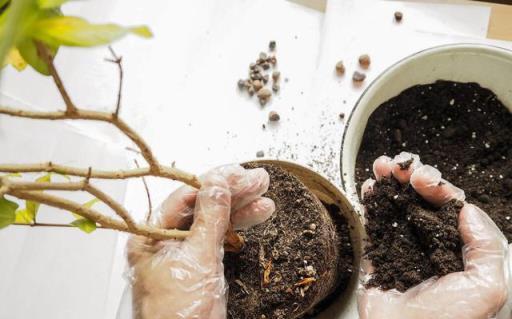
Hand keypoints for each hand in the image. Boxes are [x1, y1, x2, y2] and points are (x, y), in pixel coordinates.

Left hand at [127, 165, 274, 318]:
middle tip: (258, 181)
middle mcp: (163, 242)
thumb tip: (217, 184)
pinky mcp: (197, 267)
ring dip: (239, 210)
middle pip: (200, 207)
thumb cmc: (178, 315)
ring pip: (212, 222)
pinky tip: (254, 217)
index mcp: (150, 237)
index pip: (184, 197)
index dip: (213, 182)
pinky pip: (217, 239)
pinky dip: (236, 229)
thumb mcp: (198, 260)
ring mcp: (181, 254)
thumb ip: (209, 219)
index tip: (239, 173)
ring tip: (264, 199)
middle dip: (232, 194)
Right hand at [359, 152, 509, 318]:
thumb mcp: (485, 286)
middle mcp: (429, 241)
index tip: (425, 180)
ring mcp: (402, 244)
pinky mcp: (378, 251)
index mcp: (456, 246)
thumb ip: (486, 246)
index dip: (438, 185)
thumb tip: (469, 210)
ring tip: (383, 166)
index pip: (449, 204)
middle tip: (401, 168)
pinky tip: (371, 186)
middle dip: (411, 175)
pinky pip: (374, 220)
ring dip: (390, 181)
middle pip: (421, 197)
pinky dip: (371, 200)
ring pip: (397, 203)